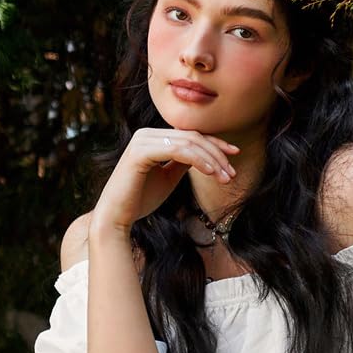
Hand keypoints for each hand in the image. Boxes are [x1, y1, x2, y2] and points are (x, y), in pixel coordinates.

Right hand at [91, 127, 240, 232]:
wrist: (117, 217)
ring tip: (227, 177)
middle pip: (192, 136)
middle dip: (217, 154)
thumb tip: (205, 154)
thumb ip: (183, 162)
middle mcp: (146, 134)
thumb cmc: (141, 199)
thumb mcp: (169, 177)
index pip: (189, 135)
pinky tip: (211, 172)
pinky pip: (177, 151)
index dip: (214, 143)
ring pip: (188, 142)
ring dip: (212, 160)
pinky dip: (198, 160)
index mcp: (152, 138)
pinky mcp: (140, 152)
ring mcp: (142, 141)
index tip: (235, 154)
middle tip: (233, 173)